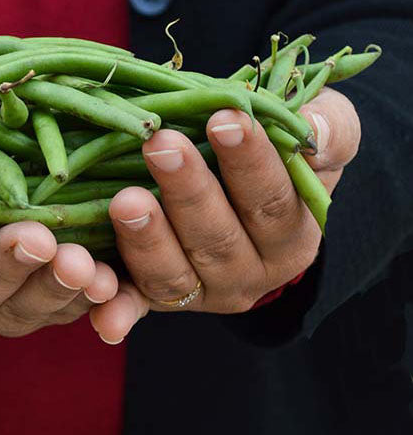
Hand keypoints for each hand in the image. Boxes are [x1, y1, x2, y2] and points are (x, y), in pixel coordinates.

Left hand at [89, 87, 360, 343]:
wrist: (244, 202)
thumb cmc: (279, 162)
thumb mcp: (321, 139)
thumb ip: (330, 131)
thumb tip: (316, 132)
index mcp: (290, 239)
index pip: (273, 201)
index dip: (249, 162)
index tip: (223, 118)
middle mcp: (247, 275)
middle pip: (217, 239)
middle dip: (188, 191)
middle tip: (161, 144)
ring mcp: (199, 292)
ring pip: (173, 274)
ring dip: (147, 240)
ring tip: (125, 200)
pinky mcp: (156, 299)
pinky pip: (137, 307)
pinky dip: (120, 310)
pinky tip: (104, 316)